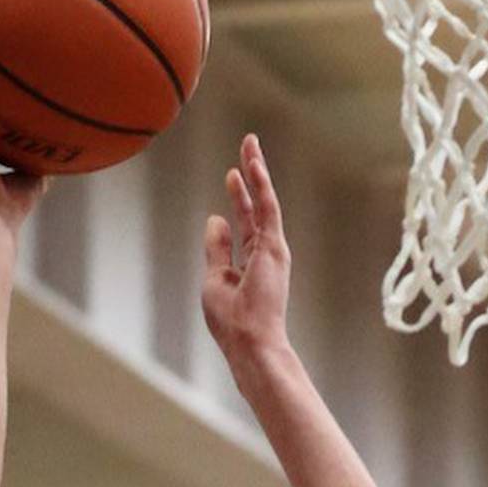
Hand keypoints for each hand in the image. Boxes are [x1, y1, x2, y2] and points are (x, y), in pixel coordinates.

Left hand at [202, 133, 292, 366]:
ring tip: (250, 144)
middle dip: (252, 175)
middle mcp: (265, 252)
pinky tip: (253, 163)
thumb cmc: (232, 321)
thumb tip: (214, 218)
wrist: (251, 342)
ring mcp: (271, 249)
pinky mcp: (273, 247)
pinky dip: (260, 184)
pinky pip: (267, 208)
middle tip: (248, 147)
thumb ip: (217, 248)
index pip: (245, 222)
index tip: (232, 175)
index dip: (239, 198)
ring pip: (264, 200)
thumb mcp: (215, 278)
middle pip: (257, 205)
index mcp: (251, 262)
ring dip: (256, 171)